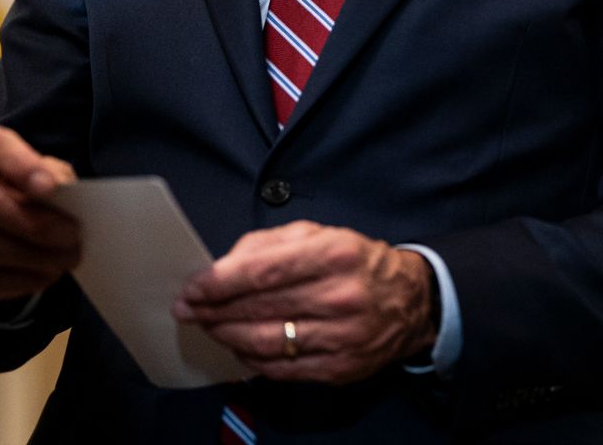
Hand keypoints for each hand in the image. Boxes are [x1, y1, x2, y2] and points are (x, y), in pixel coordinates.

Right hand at [0, 126, 79, 300]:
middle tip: (74, 237)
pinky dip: (14, 281)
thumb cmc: (31, 185)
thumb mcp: (48, 171)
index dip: (22, 168)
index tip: (53, 188)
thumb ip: (55, 177)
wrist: (4, 212)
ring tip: (66, 260)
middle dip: (35, 224)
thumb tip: (64, 194)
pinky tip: (44, 277)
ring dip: (29, 257)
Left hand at [174, 221, 436, 383]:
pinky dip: (253, 360)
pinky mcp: (341, 368)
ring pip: (266, 343)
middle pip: (258, 309)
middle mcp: (341, 296)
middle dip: (214, 311)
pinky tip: (242, 347)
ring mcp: (342, 336)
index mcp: (334, 254)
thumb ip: (268, 244)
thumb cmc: (357, 263)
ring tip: (213, 327)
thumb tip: (221, 269)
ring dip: (228, 337)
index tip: (192, 289)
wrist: (412, 300)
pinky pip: (282, 369)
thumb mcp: (319, 234)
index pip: (261, 272)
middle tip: (190, 310)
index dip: (217, 283)